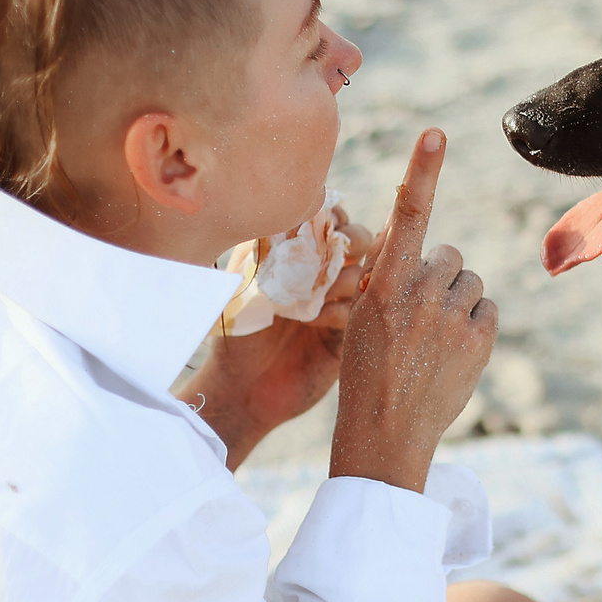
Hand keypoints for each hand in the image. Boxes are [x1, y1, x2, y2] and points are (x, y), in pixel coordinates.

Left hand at [181, 217, 375, 467]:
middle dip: (351, 239)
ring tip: (318, 295)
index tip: (323, 218)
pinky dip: (343, 310)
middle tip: (336, 251)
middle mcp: (324, 276)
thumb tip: (285, 212)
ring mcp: (341, 304)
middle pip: (359, 240)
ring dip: (345, 277)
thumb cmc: (236, 334)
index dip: (331, 213)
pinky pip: (362, 312)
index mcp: (300, 256)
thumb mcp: (244, 285)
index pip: (326, 218)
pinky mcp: (349, 335)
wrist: (241, 389)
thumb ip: (264, 247)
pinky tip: (318, 322)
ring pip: (366, 274)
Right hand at [330, 129, 495, 493]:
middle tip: (418, 316)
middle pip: (448, 255)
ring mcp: (452, 318)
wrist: (385, 433)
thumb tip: (415, 242)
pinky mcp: (479, 340)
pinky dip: (475, 322)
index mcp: (383, 285)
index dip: (421, 172)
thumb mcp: (361, 317)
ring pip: (469, 281)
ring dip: (457, 301)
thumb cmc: (365, 371)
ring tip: (433, 338)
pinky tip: (453, 350)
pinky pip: (487, 308)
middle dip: (439, 276)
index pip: (406, 216)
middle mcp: (419, 295)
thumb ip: (388, 276)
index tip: (436, 134)